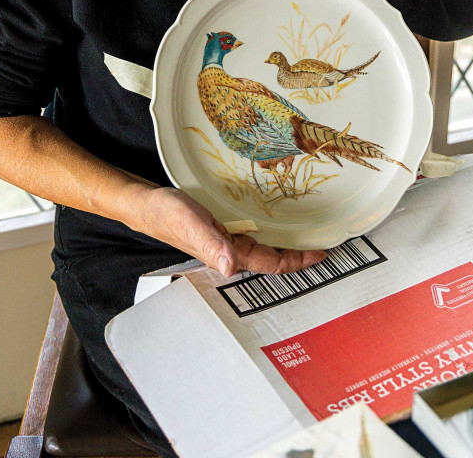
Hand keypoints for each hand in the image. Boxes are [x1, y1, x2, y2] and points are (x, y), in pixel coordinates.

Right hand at [138, 185, 325, 277]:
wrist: (147, 205)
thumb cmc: (166, 215)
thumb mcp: (190, 224)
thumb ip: (210, 244)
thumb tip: (231, 266)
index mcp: (229, 254)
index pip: (271, 263)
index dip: (298, 261)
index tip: (321, 254)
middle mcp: (232, 250)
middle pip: (273, 258)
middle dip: (298, 255)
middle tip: (325, 243)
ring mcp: (227, 240)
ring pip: (265, 246)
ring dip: (287, 243)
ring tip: (309, 234)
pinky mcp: (222, 228)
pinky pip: (253, 233)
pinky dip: (270, 230)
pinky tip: (276, 221)